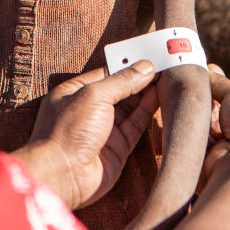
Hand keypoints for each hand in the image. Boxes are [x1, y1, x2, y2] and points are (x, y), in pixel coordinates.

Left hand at [15, 60, 158, 209]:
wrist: (62, 175)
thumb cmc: (67, 131)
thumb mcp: (93, 96)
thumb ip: (121, 82)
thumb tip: (144, 68)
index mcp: (75, 92)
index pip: (107, 72)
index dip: (128, 63)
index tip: (149, 54)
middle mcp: (89, 109)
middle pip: (120, 89)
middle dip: (140, 77)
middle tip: (164, 63)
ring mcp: (104, 129)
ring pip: (131, 106)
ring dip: (147, 92)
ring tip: (167, 75)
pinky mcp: (117, 147)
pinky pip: (136, 125)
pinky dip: (148, 111)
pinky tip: (159, 96)